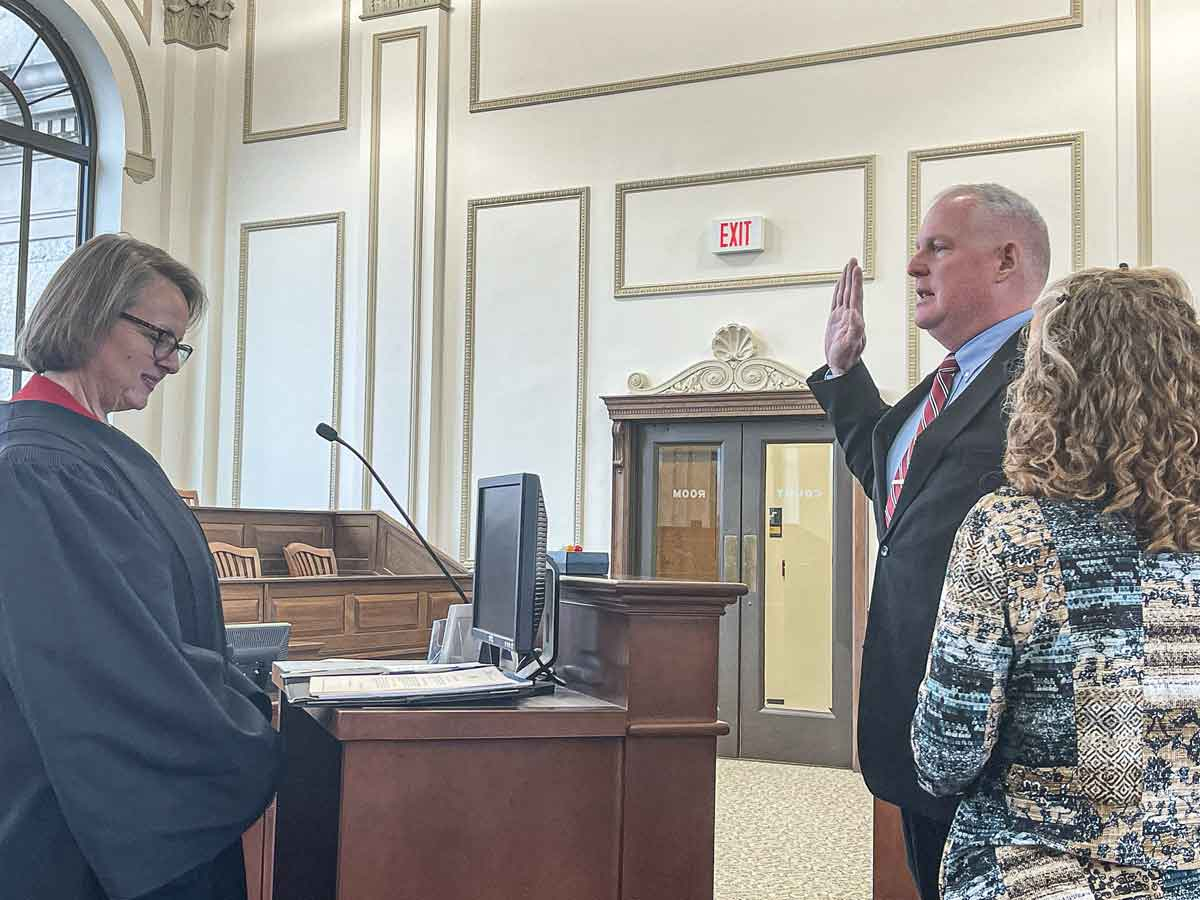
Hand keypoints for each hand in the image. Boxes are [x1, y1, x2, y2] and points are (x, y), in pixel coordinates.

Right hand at [824, 258, 865, 374]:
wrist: (841, 366)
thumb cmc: (846, 358)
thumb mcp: (850, 345)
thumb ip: (855, 331)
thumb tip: (856, 316)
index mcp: (855, 318)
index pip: (855, 295)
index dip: (855, 281)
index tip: (856, 268)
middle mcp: (850, 315)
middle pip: (850, 290)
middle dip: (851, 275)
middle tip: (853, 260)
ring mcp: (842, 317)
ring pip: (844, 294)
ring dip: (846, 280)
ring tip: (847, 266)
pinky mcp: (835, 321)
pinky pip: (836, 301)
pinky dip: (838, 291)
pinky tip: (838, 284)